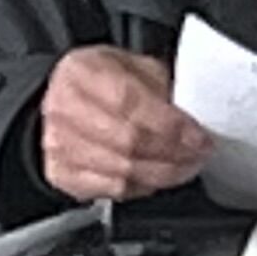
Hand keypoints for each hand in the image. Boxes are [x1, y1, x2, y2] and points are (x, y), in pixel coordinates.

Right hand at [37, 46, 210, 200]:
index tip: (198, 136)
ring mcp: (58, 145)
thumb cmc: (101, 80)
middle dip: (173, 153)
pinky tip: (158, 177)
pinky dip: (142, 187)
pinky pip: (112, 190)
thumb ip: (158, 86)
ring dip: (164, 173)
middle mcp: (64, 109)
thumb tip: (190, 117)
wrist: (65, 99)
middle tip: (198, 153)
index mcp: (81, 71)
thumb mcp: (132, 65)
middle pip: (127, 142)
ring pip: (122, 171)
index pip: (129, 102)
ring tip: (186, 166)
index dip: (170, 125)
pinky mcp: (62, 175)